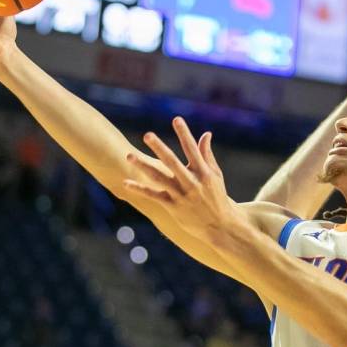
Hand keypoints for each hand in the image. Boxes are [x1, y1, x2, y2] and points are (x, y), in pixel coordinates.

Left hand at [123, 117, 243, 239]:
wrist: (220, 227)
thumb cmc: (218, 198)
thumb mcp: (216, 176)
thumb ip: (208, 154)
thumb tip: (206, 133)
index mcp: (204, 173)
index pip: (192, 149)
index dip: (184, 134)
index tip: (176, 119)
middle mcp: (192, 183)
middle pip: (172, 162)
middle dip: (160, 148)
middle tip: (147, 135)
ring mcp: (182, 195)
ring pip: (159, 178)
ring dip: (143, 166)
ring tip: (129, 156)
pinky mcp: (173, 207)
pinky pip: (154, 196)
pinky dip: (140, 190)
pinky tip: (126, 183)